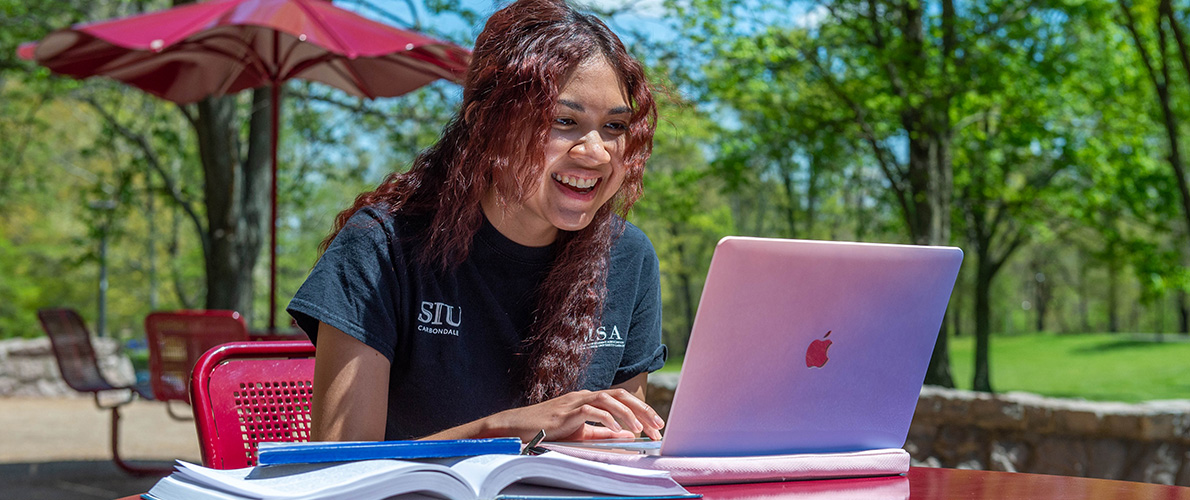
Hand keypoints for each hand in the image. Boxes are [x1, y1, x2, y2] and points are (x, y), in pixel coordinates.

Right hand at [484, 389, 664, 441]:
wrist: (519, 428)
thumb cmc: (548, 431)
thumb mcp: (581, 433)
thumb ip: (602, 433)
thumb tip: (627, 434)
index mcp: (590, 400)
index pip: (622, 400)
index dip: (642, 411)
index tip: (657, 426)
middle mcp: (585, 396)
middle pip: (621, 396)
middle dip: (642, 410)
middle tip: (658, 426)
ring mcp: (575, 402)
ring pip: (609, 400)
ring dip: (628, 414)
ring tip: (640, 430)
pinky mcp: (566, 412)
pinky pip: (591, 411)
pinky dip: (607, 420)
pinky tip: (618, 430)